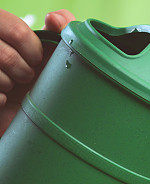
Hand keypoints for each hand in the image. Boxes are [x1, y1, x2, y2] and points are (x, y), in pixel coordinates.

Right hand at [0, 9, 74, 133]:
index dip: (33, 49)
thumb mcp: (51, 52)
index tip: (37, 60)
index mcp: (0, 27)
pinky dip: (1, 100)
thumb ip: (58, 31)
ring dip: (10, 85)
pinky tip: (2, 98)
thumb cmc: (39, 78)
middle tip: (26, 76)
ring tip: (11, 85)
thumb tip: (54, 17)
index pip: (17, 31)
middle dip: (23, 70)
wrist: (28, 114)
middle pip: (5, 55)